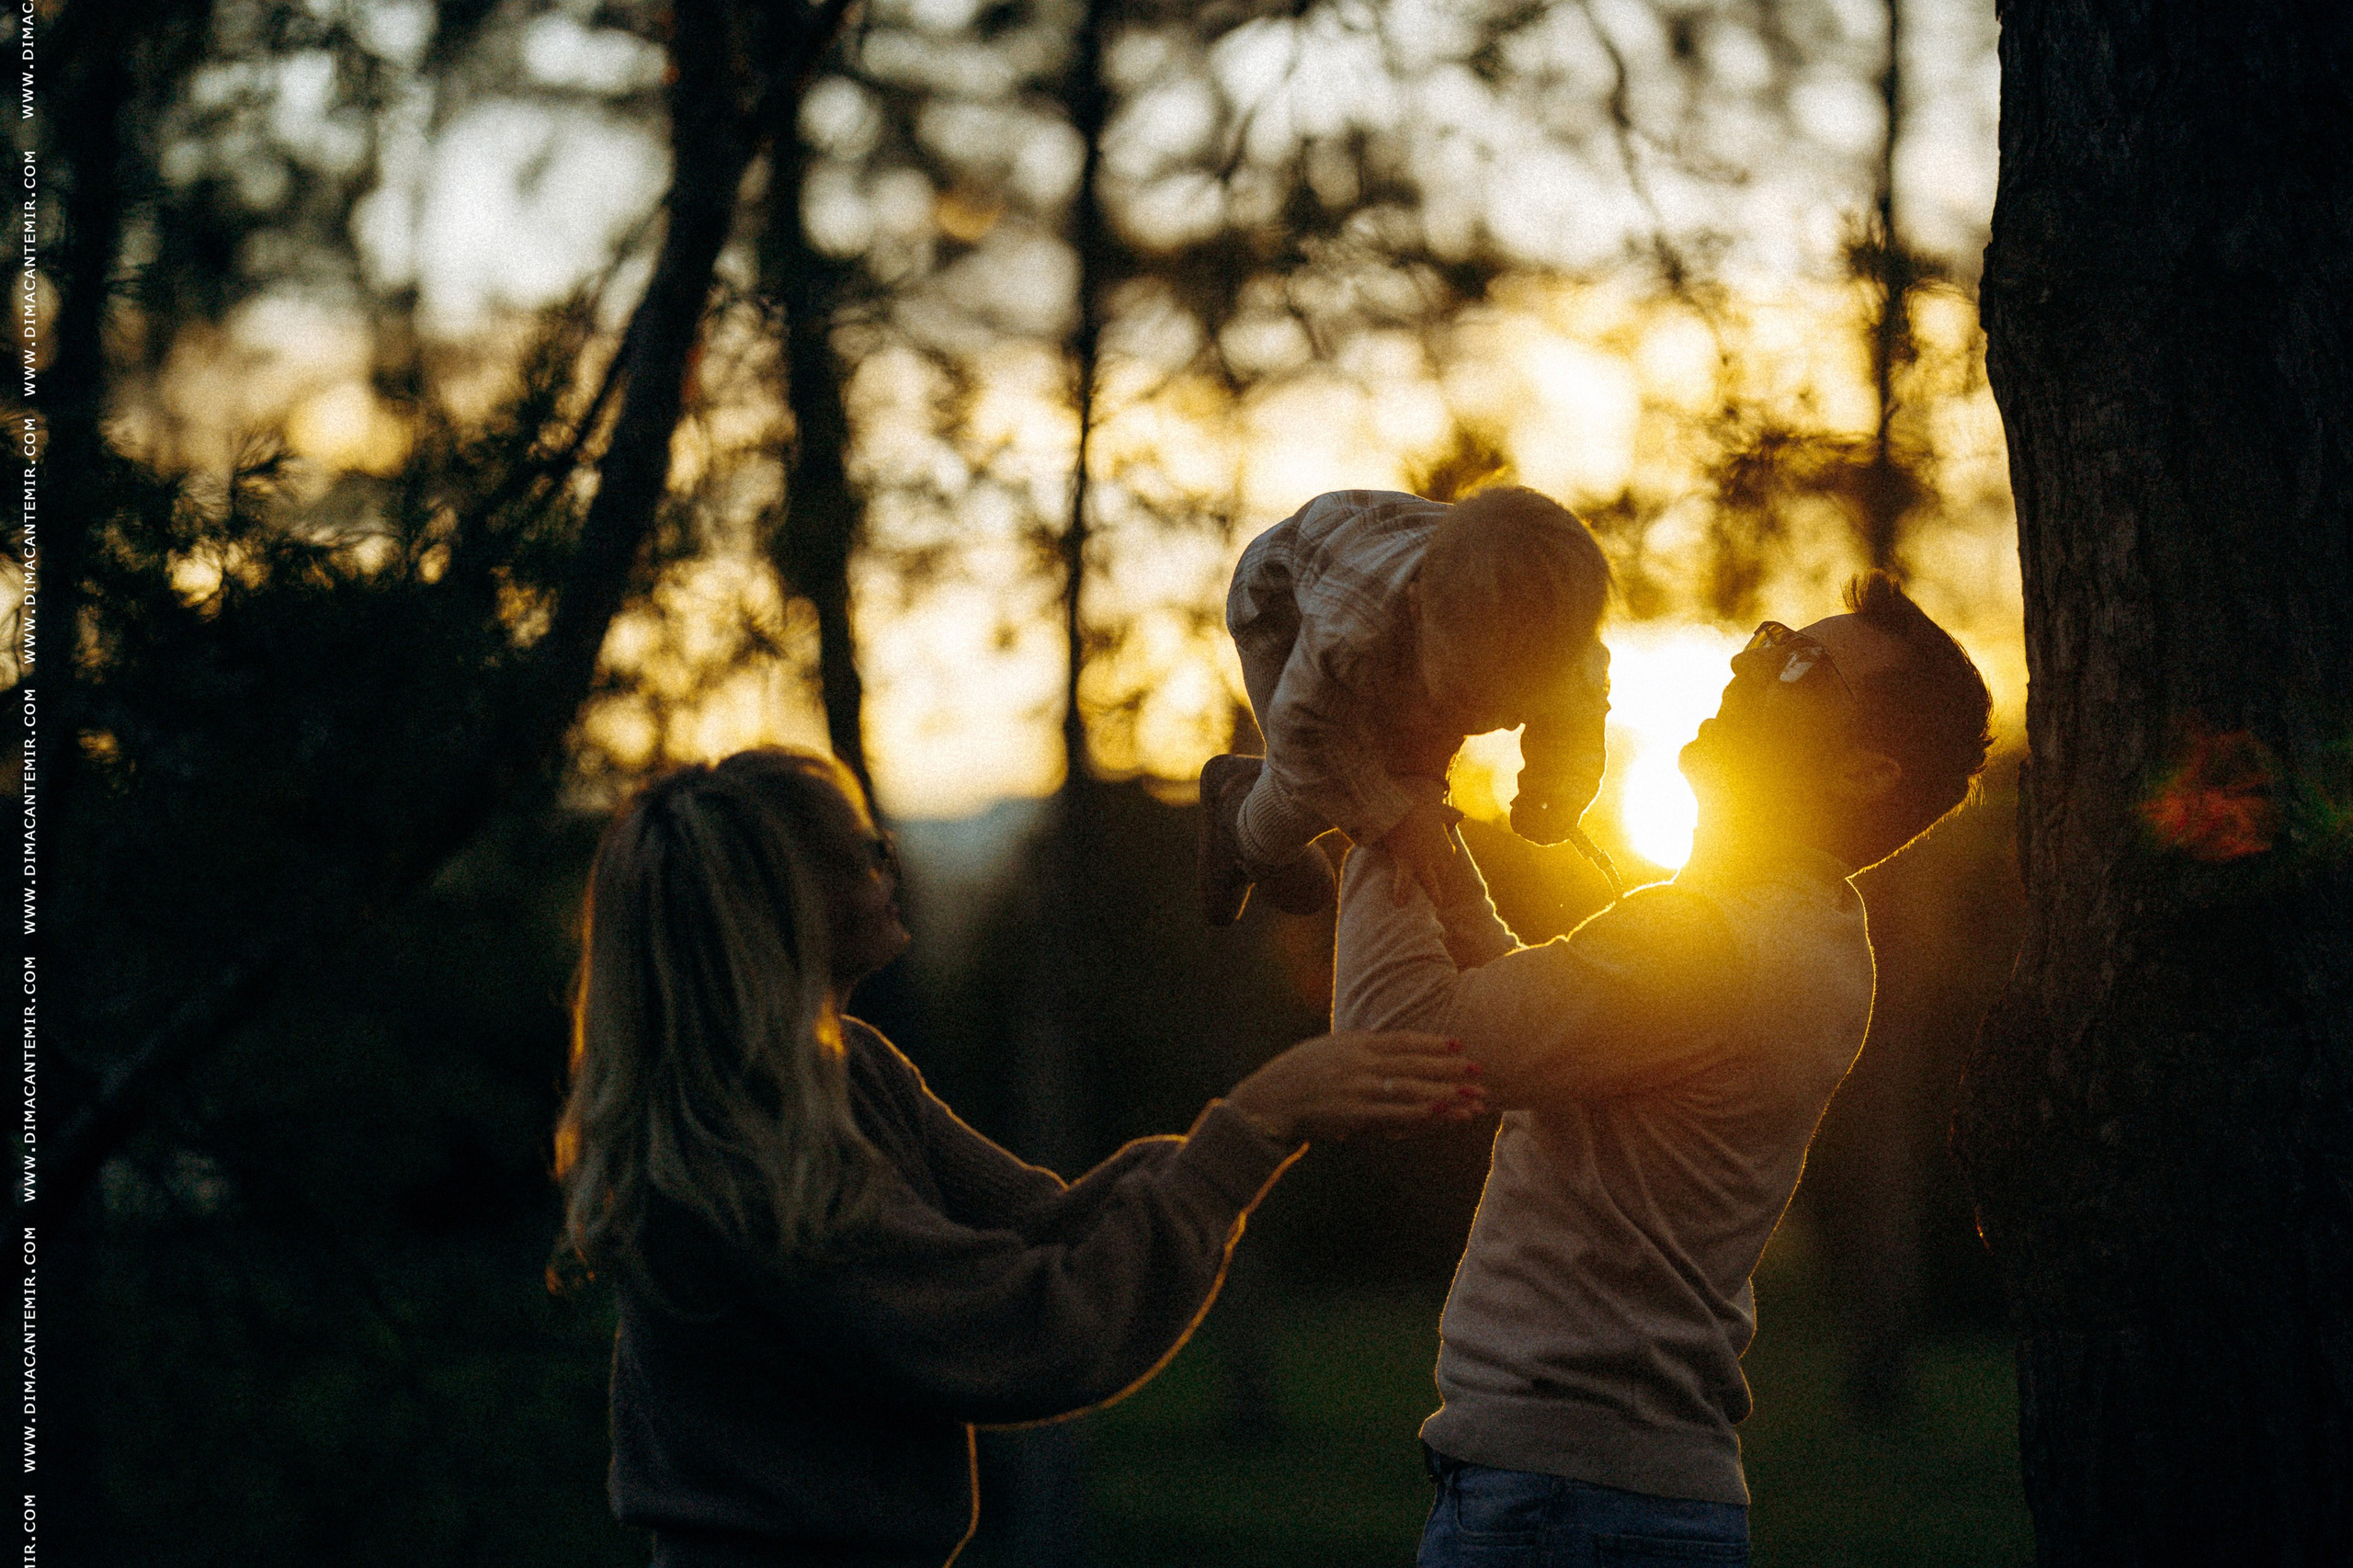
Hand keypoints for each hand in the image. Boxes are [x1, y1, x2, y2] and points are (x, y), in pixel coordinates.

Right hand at [1224, 1030, 1487, 1144]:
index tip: (1460, 1046)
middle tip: (1480, 1074)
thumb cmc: (1295, 1076)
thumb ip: (1357, 1050)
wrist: (1266, 1101)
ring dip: (1446, 1096)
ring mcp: (1359, 1088)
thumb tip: (1385, 1051)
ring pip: (1413, 1090)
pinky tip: (1444, 1116)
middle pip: (1416, 1065)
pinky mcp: (1355, 1113)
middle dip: (1450, 1071)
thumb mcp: (1327, 1050)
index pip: (1404, 1041)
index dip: (1434, 1044)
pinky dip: (1423, 1114)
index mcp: (1355, 1043)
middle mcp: (1362, 1062)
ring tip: (1473, 1103)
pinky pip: (1397, 1114)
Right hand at [1379, 798, 1464, 907]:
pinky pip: (1404, 881)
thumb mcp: (1442, 810)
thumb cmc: (1422, 808)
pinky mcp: (1406, 863)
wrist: (1403, 807)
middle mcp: (1438, 858)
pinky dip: (1401, 892)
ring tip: (1437, 905)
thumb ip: (1452, 816)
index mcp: (1447, 848)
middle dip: (1438, 881)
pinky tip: (1399, 904)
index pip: (1447, 861)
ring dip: (1433, 894)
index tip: (1437, 868)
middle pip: (1441, 874)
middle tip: (1435, 890)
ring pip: (1429, 883)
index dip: (1441, 865)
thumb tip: (1461, 816)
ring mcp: (1422, 863)